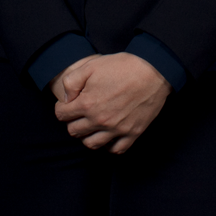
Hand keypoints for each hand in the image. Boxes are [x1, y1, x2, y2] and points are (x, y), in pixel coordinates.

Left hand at [52, 52, 170, 153]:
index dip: (62, 107)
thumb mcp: (91, 65)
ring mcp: (117, 129)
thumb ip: (71, 81)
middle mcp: (100, 120)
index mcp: (87, 103)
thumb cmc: (122, 66)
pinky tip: (108, 135)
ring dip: (87, 136)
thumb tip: (65, 98)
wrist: (154, 71)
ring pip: (91, 144)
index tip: (68, 103)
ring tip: (91, 126)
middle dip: (72, 122)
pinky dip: (109, 145)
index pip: (61, 115)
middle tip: (79, 113)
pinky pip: (116, 149)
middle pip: (74, 131)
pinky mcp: (133, 133)